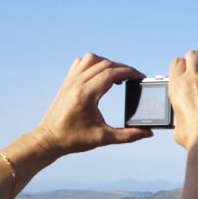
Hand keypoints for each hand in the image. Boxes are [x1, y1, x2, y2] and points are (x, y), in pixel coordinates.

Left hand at [32, 53, 150, 156]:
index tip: (140, 77)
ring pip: (92, 59)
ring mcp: (70, 80)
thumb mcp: (103, 139)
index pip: (111, 73)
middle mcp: (77, 83)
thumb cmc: (73, 139)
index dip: (129, 72)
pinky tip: (100, 75)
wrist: (49, 139)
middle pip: (105, 64)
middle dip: (123, 68)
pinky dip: (94, 64)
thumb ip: (128, 135)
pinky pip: (81, 63)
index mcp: (86, 94)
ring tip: (117, 76)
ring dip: (108, 63)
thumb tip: (148, 133)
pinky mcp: (66, 82)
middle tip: (134, 78)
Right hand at [169, 51, 197, 150]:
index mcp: (178, 85)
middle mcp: (195, 79)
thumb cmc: (193, 137)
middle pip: (194, 54)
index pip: (177, 62)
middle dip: (197, 61)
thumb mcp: (177, 122)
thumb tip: (184, 113)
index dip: (182, 67)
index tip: (187, 74)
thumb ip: (181, 109)